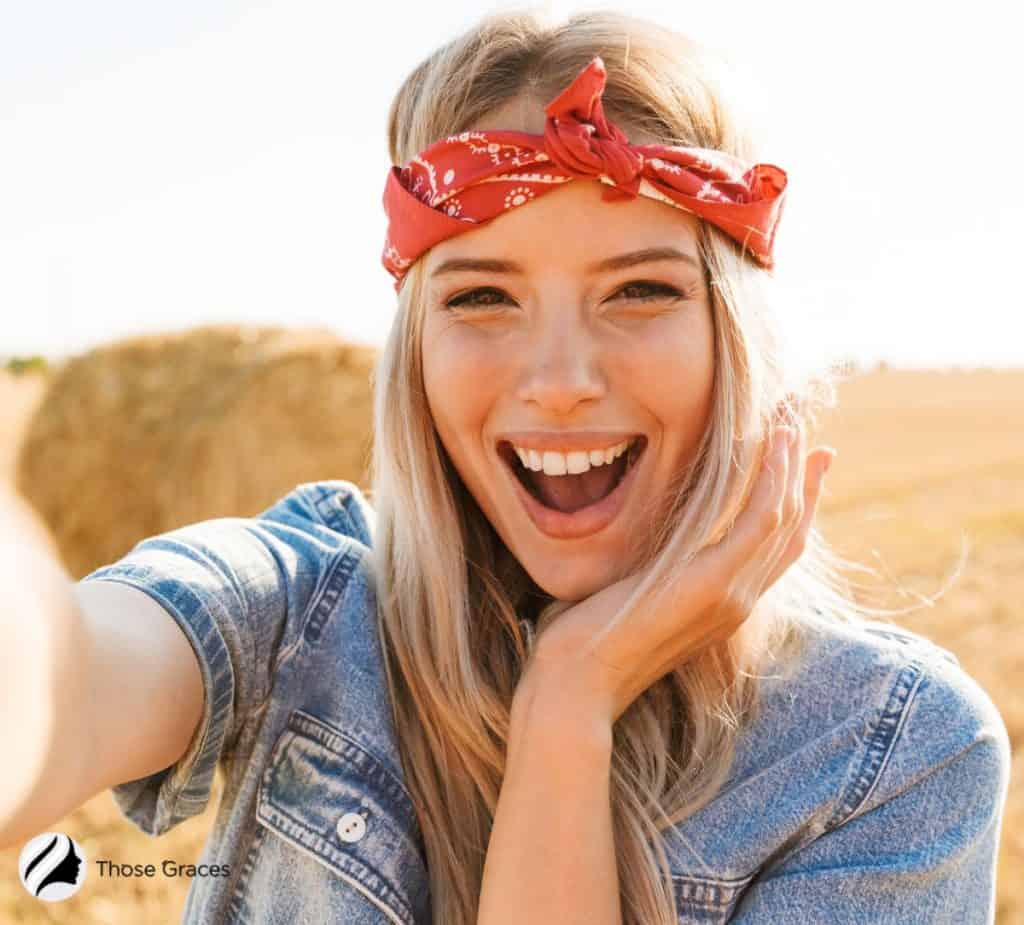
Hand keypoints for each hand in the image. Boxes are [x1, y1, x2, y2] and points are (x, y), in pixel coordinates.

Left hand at [520, 402, 835, 726]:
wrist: (577, 684)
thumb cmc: (587, 645)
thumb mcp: (629, 598)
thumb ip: (651, 570)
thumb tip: (638, 545)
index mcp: (721, 606)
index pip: (773, 551)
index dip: (793, 508)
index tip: (800, 468)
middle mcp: (738, 601)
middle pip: (790, 533)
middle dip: (803, 482)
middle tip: (812, 439)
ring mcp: (732, 594)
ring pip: (781, 519)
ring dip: (790, 469)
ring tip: (792, 424)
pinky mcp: (715, 582)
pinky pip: (760, 519)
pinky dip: (773, 479)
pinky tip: (775, 445)